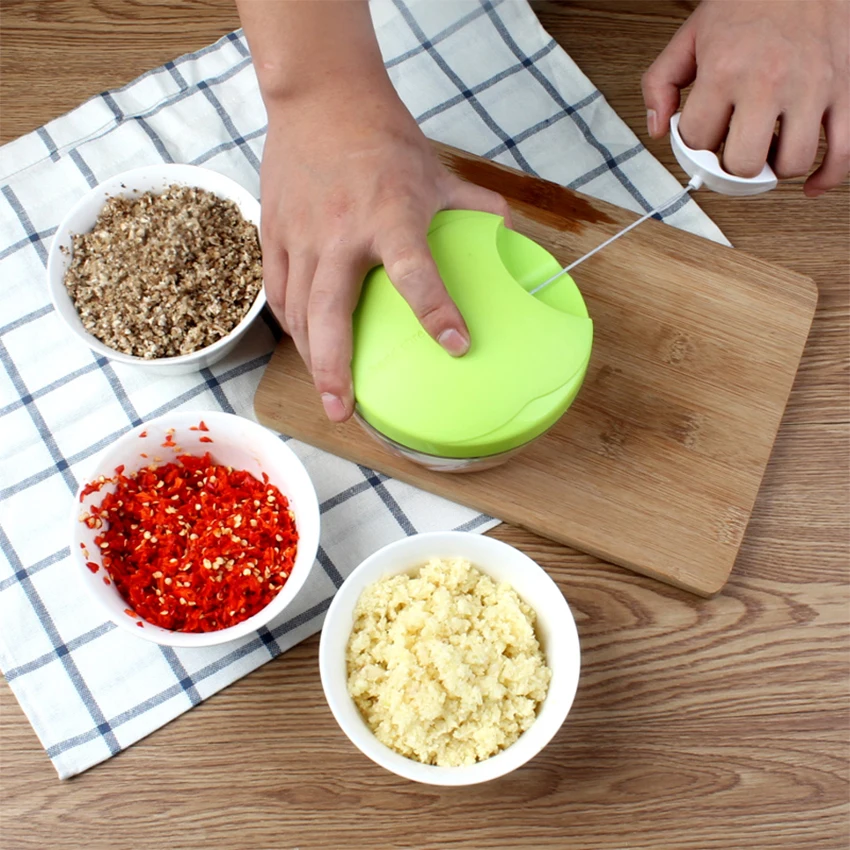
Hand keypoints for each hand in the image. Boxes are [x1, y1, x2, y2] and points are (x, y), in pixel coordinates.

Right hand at [260, 82, 510, 421]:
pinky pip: (277, 290)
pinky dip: (291, 323)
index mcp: (390, 215)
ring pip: (296, 310)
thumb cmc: (381, 136)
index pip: (414, 272)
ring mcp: (301, 235)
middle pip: (330, 312)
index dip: (435, 311)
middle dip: (333, 369)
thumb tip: (510, 232)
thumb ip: (475, 205)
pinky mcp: (274, 232)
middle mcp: (341, 232)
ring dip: (310, 357)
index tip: (457, 345)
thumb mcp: (436, 171)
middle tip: (344, 410)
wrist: (320, 98)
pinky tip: (304, 344)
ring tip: (327, 393)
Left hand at [642, 0, 848, 195]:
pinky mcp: (845, 89)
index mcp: (725, 70)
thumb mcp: (691, 34)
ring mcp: (812, 88)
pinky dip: (827, 177)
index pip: (699, 141)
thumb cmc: (750, 0)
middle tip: (730, 153)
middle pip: (744, 163)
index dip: (694, 146)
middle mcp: (770, 82)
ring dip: (774, 170)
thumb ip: (660, 83)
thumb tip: (659, 129)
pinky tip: (809, 184)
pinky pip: (844, 151)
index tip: (700, 137)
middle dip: (731, 167)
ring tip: (766, 152)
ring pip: (792, 163)